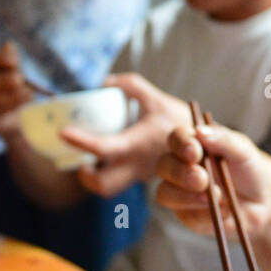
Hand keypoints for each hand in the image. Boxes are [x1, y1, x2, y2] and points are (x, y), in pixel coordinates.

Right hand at [0, 41, 34, 128]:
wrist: (9, 116)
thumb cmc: (10, 88)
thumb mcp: (12, 71)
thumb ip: (11, 60)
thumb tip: (9, 45)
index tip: (15, 61)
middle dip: (4, 81)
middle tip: (19, 79)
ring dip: (14, 96)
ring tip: (29, 93)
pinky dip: (14, 106)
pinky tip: (26, 101)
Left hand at [65, 73, 186, 196]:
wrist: (206, 144)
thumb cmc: (179, 120)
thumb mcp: (155, 97)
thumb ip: (130, 85)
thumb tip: (104, 83)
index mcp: (137, 146)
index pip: (103, 148)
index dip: (81, 141)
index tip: (64, 132)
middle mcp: (136, 166)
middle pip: (102, 186)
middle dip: (86, 177)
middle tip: (79, 159)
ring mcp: (139, 175)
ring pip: (109, 187)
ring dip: (95, 176)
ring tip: (89, 158)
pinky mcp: (141, 176)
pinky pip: (119, 180)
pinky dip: (107, 172)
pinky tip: (103, 156)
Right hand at [154, 121, 270, 236]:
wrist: (263, 203)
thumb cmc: (250, 171)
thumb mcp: (243, 151)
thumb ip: (223, 140)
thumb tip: (200, 131)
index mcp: (192, 144)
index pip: (176, 139)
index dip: (181, 144)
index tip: (195, 152)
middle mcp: (180, 166)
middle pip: (164, 166)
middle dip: (181, 173)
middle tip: (202, 179)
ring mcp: (180, 192)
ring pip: (165, 194)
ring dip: (187, 197)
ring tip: (216, 197)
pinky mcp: (187, 215)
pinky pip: (185, 216)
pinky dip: (204, 214)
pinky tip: (224, 211)